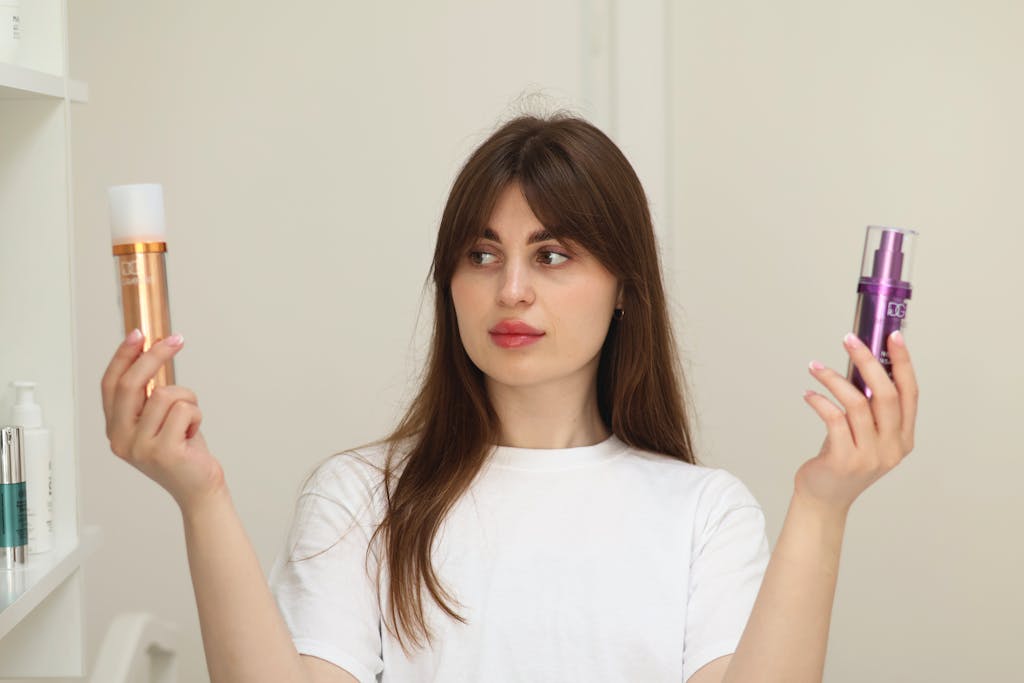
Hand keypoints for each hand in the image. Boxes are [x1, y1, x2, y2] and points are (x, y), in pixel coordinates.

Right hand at [101, 330, 225, 511]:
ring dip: (187, 399)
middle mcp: (121, 438)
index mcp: (115, 429)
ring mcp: (140, 446)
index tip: (139, 334)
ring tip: (190, 420)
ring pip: (166, 394)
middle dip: (155, 356)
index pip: (111, 385)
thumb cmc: (183, 452)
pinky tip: (194, 434)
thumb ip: (149, 398)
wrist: (199, 489)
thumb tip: (153, 355)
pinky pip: (184, 410)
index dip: (123, 356)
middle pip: (132, 383)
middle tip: (176, 340)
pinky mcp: (163, 451)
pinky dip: (196, 415)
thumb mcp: (159, 422)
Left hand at [796, 330, 918, 515]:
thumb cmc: (842, 458)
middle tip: (849, 340)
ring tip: (815, 366)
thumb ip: (869, 407)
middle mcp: (892, 447)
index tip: (892, 336)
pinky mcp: (844, 460)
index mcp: (904, 438)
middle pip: (885, 394)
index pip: (910, 393)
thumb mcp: (864, 433)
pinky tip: (809, 394)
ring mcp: (870, 456)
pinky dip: (820, 401)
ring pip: (856, 404)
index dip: (903, 362)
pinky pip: (834, 419)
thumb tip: (860, 362)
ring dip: (833, 379)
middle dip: (867, 361)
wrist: (824, 498)